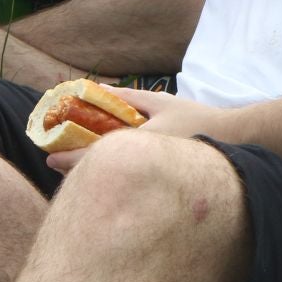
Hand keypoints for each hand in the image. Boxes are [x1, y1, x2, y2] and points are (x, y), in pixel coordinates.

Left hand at [44, 88, 232, 173]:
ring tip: (72, 173)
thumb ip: (130, 98)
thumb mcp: (160, 103)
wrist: (234, 142)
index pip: (94, 155)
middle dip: (75, 173)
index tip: (48, 159)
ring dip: (92, 179)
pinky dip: (111, 181)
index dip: (68, 158)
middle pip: (99, 177)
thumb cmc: (195, 120)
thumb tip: (100, 90)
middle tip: (55, 166)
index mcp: (139, 147)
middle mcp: (143, 168)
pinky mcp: (161, 191)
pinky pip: (127, 187)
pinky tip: (104, 176)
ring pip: (112, 185)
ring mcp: (152, 182)